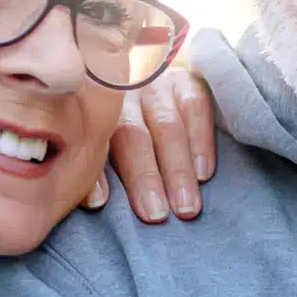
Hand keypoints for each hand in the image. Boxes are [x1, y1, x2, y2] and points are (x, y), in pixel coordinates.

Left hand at [94, 64, 216, 222]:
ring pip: (166, 125)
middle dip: (144, 177)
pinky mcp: (186, 81)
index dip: (95, 174)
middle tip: (155, 215)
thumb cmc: (120, 140)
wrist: (156, 87)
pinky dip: (200, 141)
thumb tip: (93, 203)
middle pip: (131, 134)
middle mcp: (122, 95)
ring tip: (185, 207)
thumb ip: (95, 170)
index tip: (98, 204)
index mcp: (92, 113)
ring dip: (177, 169)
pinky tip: (204, 174)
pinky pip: (195, 106)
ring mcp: (155, 86)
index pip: (92, 143)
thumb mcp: (100, 148)